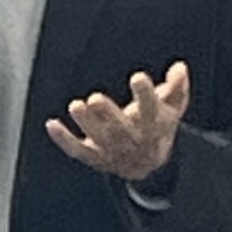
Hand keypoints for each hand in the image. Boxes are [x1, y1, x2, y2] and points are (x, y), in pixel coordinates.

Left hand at [45, 62, 191, 184]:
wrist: (147, 165)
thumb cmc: (157, 125)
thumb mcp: (173, 106)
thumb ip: (177, 87)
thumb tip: (179, 67)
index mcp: (153, 126)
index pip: (150, 110)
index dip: (146, 95)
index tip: (138, 78)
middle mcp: (132, 141)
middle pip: (121, 130)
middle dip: (108, 115)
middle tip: (95, 98)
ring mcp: (112, 151)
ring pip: (98, 139)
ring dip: (86, 124)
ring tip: (75, 106)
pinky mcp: (94, 157)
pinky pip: (78, 151)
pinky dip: (63, 140)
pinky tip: (51, 124)